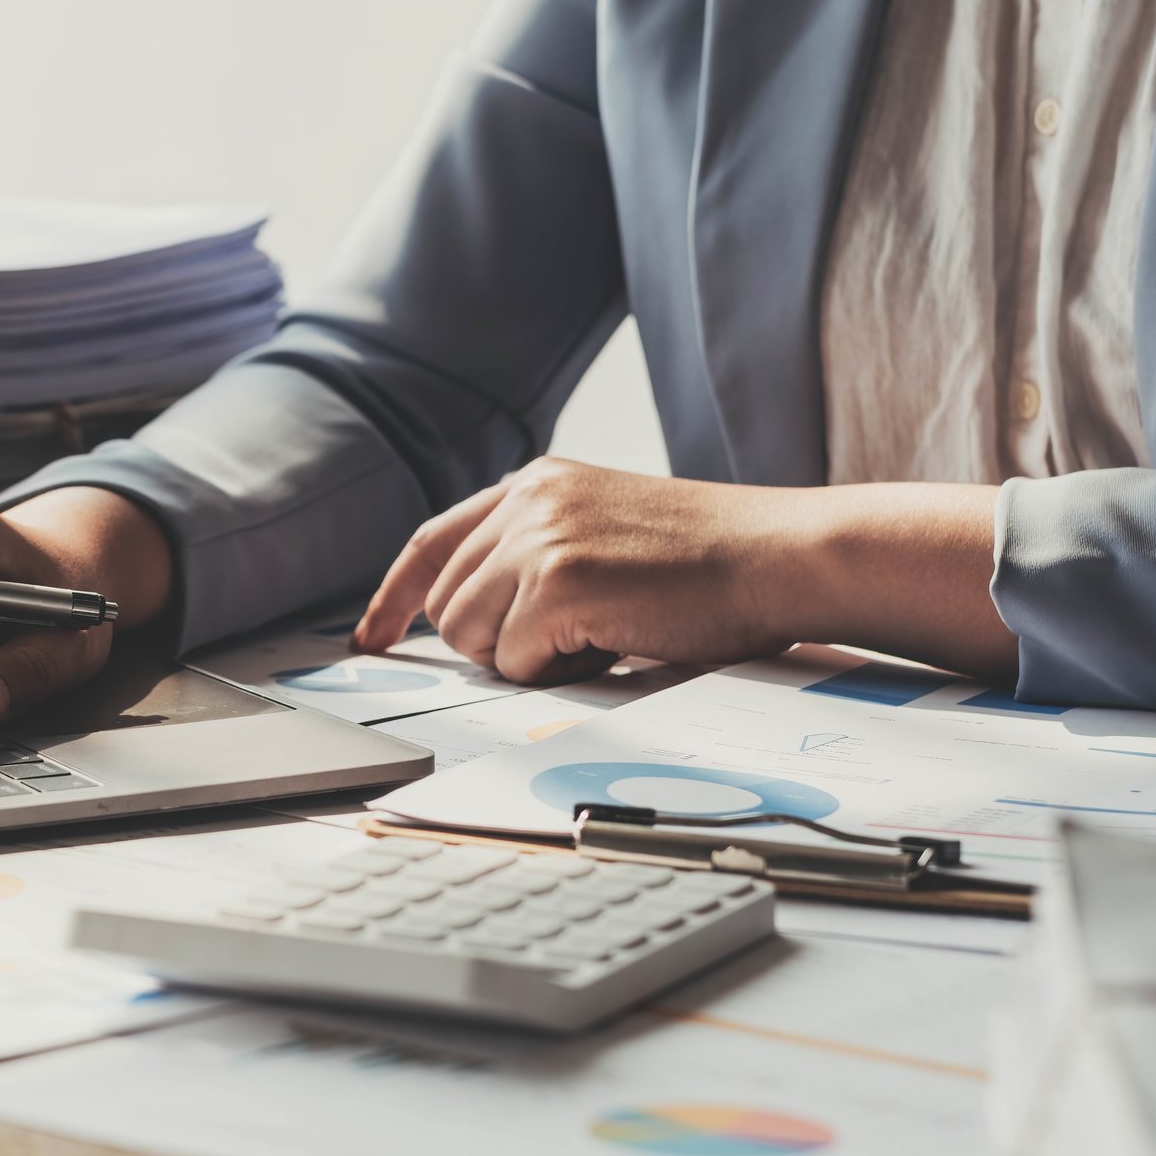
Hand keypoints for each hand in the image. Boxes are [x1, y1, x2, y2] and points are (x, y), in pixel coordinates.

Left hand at [352, 458, 1017, 683]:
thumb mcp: (608, 533)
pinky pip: (518, 661)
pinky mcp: (559, 581)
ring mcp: (540, 537)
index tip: (371, 637)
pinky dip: (562, 671)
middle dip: (496, 644)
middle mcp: (528, 499)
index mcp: (537, 484)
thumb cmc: (713, 564)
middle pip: (446, 605)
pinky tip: (618, 642)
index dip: (395, 597)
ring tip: (603, 635)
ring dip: (529, 658)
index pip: (432, 542)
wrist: (784, 556)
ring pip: (471, 637)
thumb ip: (538, 555)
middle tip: (577, 642)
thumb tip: (473, 623)